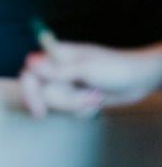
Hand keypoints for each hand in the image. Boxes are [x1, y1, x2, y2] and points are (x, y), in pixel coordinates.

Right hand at [20, 42, 161, 118]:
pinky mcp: (76, 96)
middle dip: (59, 102)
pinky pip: (69, 110)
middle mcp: (57, 70)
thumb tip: (29, 62)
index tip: (38, 109)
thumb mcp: (85, 69)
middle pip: (40, 91)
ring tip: (95, 97)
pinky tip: (97, 100)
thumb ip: (56, 70)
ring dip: (76, 104)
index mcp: (56, 56)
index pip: (30, 72)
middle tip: (64, 109)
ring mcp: (66, 84)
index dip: (29, 90)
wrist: (138, 80)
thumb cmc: (114, 68)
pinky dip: (83, 109)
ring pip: (55, 103)